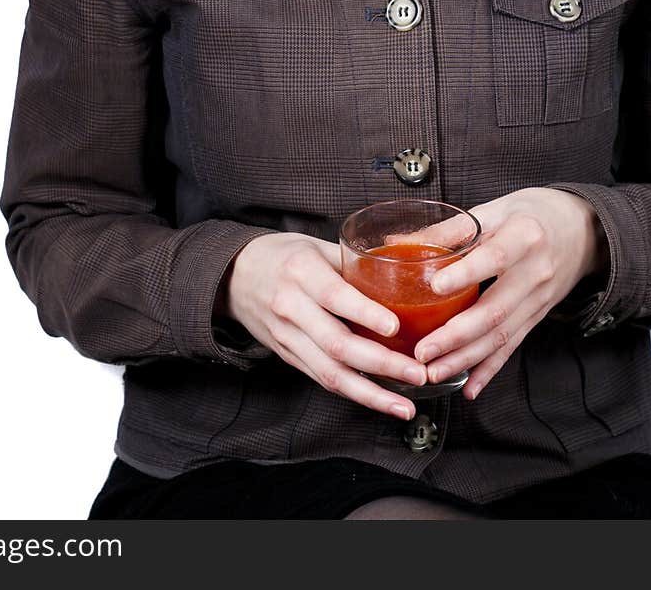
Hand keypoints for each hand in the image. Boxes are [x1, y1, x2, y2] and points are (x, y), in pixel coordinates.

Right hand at [222, 232, 428, 419]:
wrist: (234, 275)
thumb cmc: (282, 255)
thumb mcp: (314, 245)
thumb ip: (352, 263)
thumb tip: (400, 277)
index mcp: (301, 271)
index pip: (335, 296)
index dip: (365, 314)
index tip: (395, 327)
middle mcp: (291, 307)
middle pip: (337, 344)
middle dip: (381, 364)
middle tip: (417, 372)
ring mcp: (287, 337)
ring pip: (330, 373)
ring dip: (371, 393)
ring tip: (404, 405)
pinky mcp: (288, 356)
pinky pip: (322, 379)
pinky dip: (354, 392)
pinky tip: (380, 399)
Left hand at [412, 188, 609, 398]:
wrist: (582, 230)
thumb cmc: (532, 214)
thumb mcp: (495, 208)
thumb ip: (450, 229)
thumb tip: (398, 244)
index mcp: (524, 236)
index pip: (494, 257)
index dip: (465, 273)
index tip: (435, 287)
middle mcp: (535, 272)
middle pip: (496, 309)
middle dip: (457, 336)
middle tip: (423, 351)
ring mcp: (538, 299)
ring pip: (502, 335)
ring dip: (467, 359)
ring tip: (435, 372)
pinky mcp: (537, 317)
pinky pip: (512, 346)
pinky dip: (490, 369)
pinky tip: (470, 387)